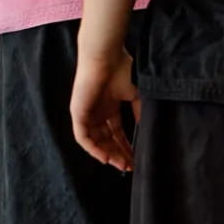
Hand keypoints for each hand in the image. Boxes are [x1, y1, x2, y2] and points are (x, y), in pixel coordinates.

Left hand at [70, 48, 139, 171]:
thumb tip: (145, 131)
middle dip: (118, 154)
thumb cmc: (121, 70)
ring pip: (95, 141)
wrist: (106, 56)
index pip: (116, 133)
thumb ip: (138, 113)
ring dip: (107, 154)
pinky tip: (105, 158)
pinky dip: (93, 148)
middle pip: (106, 140)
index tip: (136, 160)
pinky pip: (83, 136)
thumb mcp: (135, 95)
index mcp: (109, 107)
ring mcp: (86, 113)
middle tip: (129, 167)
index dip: (126, 147)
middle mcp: (97, 112)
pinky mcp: (78, 112)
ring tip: (120, 165)